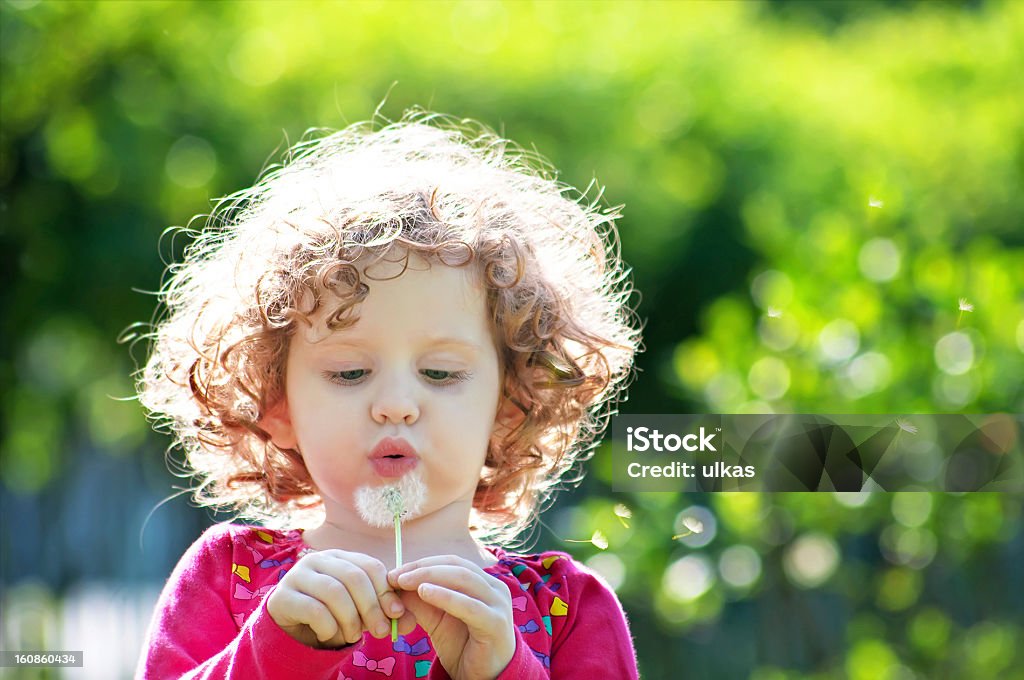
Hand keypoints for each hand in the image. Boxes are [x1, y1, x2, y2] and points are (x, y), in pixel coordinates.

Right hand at [267, 549, 411, 648]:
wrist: (292, 630)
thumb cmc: (332, 616)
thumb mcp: (360, 612)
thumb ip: (384, 613)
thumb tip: (409, 620)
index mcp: (340, 557)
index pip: (370, 566)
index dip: (386, 590)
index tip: (396, 613)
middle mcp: (318, 560)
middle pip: (354, 578)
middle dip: (372, 608)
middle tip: (381, 631)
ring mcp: (297, 575)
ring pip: (335, 593)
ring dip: (351, 620)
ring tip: (355, 636)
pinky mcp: (282, 596)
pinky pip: (315, 611)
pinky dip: (329, 628)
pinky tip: (329, 635)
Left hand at [388, 555, 515, 679]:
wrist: (483, 679)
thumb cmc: (463, 646)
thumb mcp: (436, 619)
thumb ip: (421, 601)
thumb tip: (396, 582)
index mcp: (484, 583)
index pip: (452, 562)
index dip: (423, 563)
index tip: (396, 572)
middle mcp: (495, 588)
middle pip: (457, 566)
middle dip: (423, 568)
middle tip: (396, 577)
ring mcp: (499, 604)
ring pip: (463, 579)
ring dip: (430, 577)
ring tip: (405, 582)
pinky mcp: (496, 623)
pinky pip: (469, 606)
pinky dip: (445, 596)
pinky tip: (424, 593)